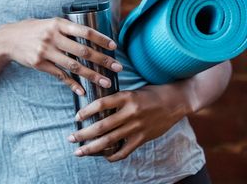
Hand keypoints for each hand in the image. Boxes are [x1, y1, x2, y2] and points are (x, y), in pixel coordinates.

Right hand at [2, 17, 122, 95]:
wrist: (8, 39)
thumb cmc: (32, 29)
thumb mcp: (49, 23)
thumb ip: (66, 29)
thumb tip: (89, 36)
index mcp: (58, 23)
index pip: (85, 31)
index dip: (101, 39)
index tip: (114, 47)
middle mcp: (53, 36)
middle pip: (83, 51)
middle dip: (103, 60)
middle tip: (118, 67)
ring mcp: (46, 51)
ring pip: (74, 66)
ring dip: (92, 75)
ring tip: (106, 82)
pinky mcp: (40, 64)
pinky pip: (60, 76)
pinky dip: (72, 84)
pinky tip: (82, 91)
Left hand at [67, 84, 190, 161]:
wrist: (176, 101)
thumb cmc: (152, 93)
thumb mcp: (133, 90)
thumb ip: (118, 99)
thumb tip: (98, 106)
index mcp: (126, 97)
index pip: (101, 104)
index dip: (86, 111)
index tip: (76, 117)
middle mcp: (130, 112)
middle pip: (102, 126)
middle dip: (83, 133)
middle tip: (71, 137)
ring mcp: (137, 127)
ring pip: (110, 140)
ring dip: (92, 147)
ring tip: (79, 151)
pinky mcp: (143, 138)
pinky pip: (125, 150)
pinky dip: (113, 155)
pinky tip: (104, 156)